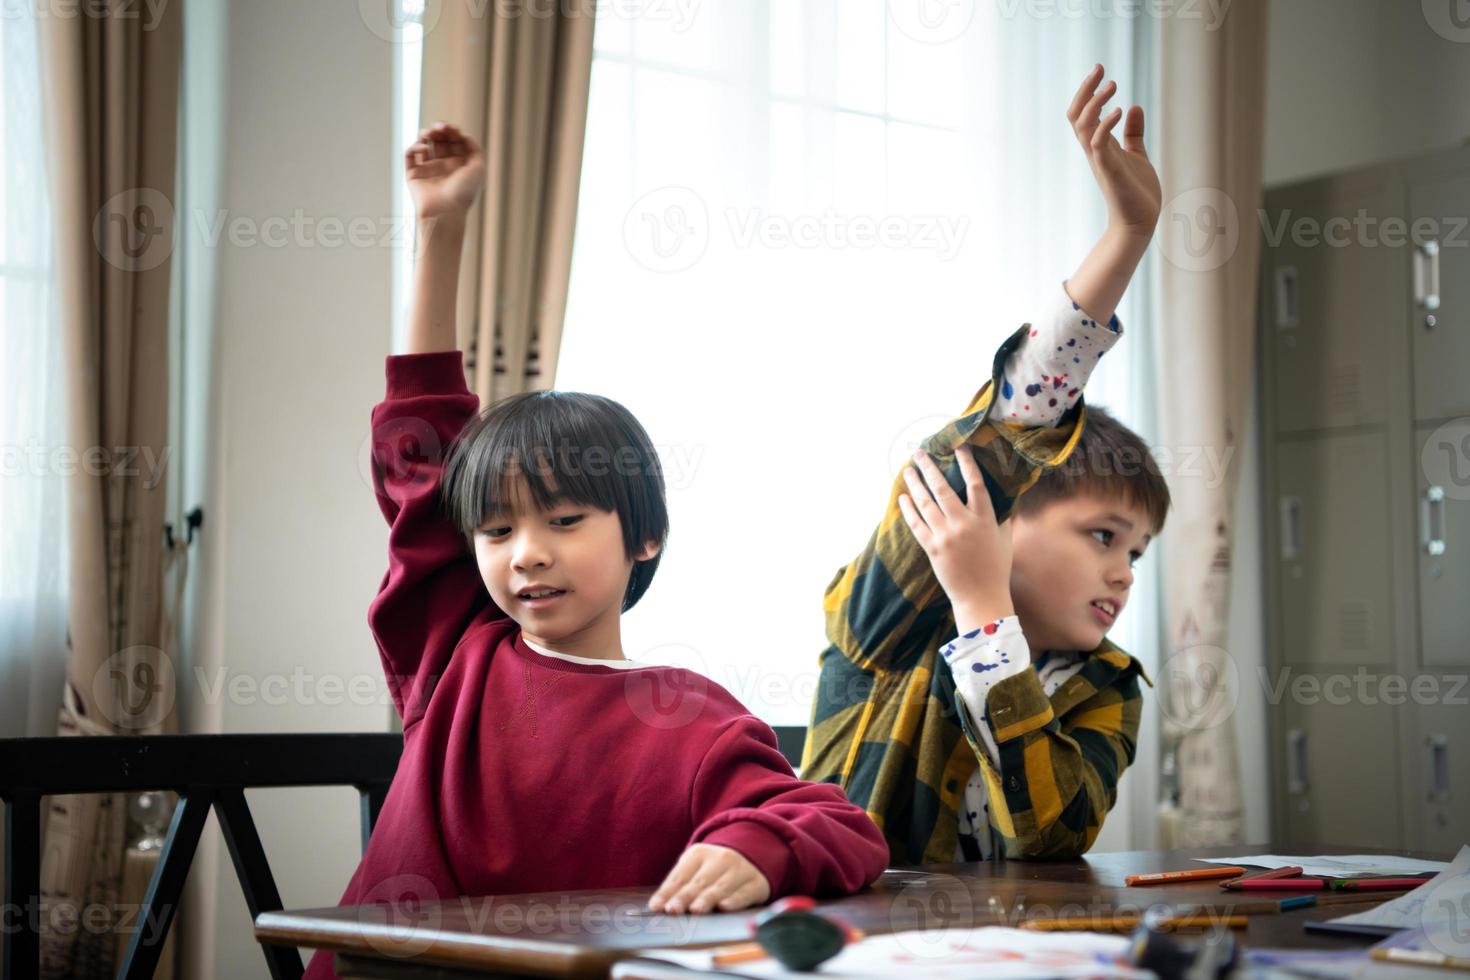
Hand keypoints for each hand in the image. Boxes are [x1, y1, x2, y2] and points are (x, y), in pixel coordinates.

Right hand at [405, 122, 484, 219]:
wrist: (445, 212)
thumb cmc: (463, 193)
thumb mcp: (478, 168)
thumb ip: (475, 148)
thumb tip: (464, 135)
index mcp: (459, 164)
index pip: (454, 140)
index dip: (452, 131)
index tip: (452, 128)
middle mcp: (443, 166)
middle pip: (439, 139)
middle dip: (439, 129)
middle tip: (440, 127)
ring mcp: (428, 169)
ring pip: (424, 144)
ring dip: (426, 133)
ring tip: (430, 133)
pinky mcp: (414, 174)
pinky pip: (410, 154)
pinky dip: (415, 146)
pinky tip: (424, 148)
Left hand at [647, 843, 771, 914]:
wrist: (752, 857)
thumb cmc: (714, 871)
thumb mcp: (696, 870)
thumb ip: (679, 886)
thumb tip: (658, 907)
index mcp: (699, 853)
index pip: (680, 875)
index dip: (667, 892)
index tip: (656, 907)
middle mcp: (720, 859)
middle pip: (699, 882)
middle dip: (684, 897)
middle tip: (673, 910)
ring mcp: (740, 870)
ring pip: (720, 887)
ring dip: (707, 899)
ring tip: (696, 910)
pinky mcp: (756, 883)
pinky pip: (743, 893)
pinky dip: (734, 900)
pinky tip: (724, 907)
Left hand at [898, 446, 1014, 631]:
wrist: (981, 597)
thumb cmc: (996, 568)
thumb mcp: (1005, 539)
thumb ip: (1003, 517)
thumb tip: (1004, 498)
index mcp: (985, 519)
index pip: (975, 483)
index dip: (966, 463)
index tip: (959, 447)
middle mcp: (963, 523)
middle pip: (943, 488)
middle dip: (929, 468)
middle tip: (919, 452)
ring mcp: (945, 536)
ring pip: (926, 503)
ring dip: (915, 484)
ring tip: (908, 470)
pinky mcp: (932, 548)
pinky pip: (916, 524)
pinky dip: (908, 509)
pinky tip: (903, 497)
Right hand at [1066, 65, 1160, 238]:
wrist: (1138, 223)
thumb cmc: (1136, 192)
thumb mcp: (1136, 154)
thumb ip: (1132, 132)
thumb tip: (1133, 107)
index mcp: (1099, 146)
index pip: (1084, 114)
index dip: (1088, 91)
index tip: (1100, 70)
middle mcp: (1094, 151)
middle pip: (1077, 115)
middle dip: (1085, 90)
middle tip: (1099, 67)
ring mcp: (1100, 160)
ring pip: (1084, 125)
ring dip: (1095, 102)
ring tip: (1112, 84)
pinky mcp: (1109, 171)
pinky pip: (1099, 144)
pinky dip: (1106, 125)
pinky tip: (1119, 109)